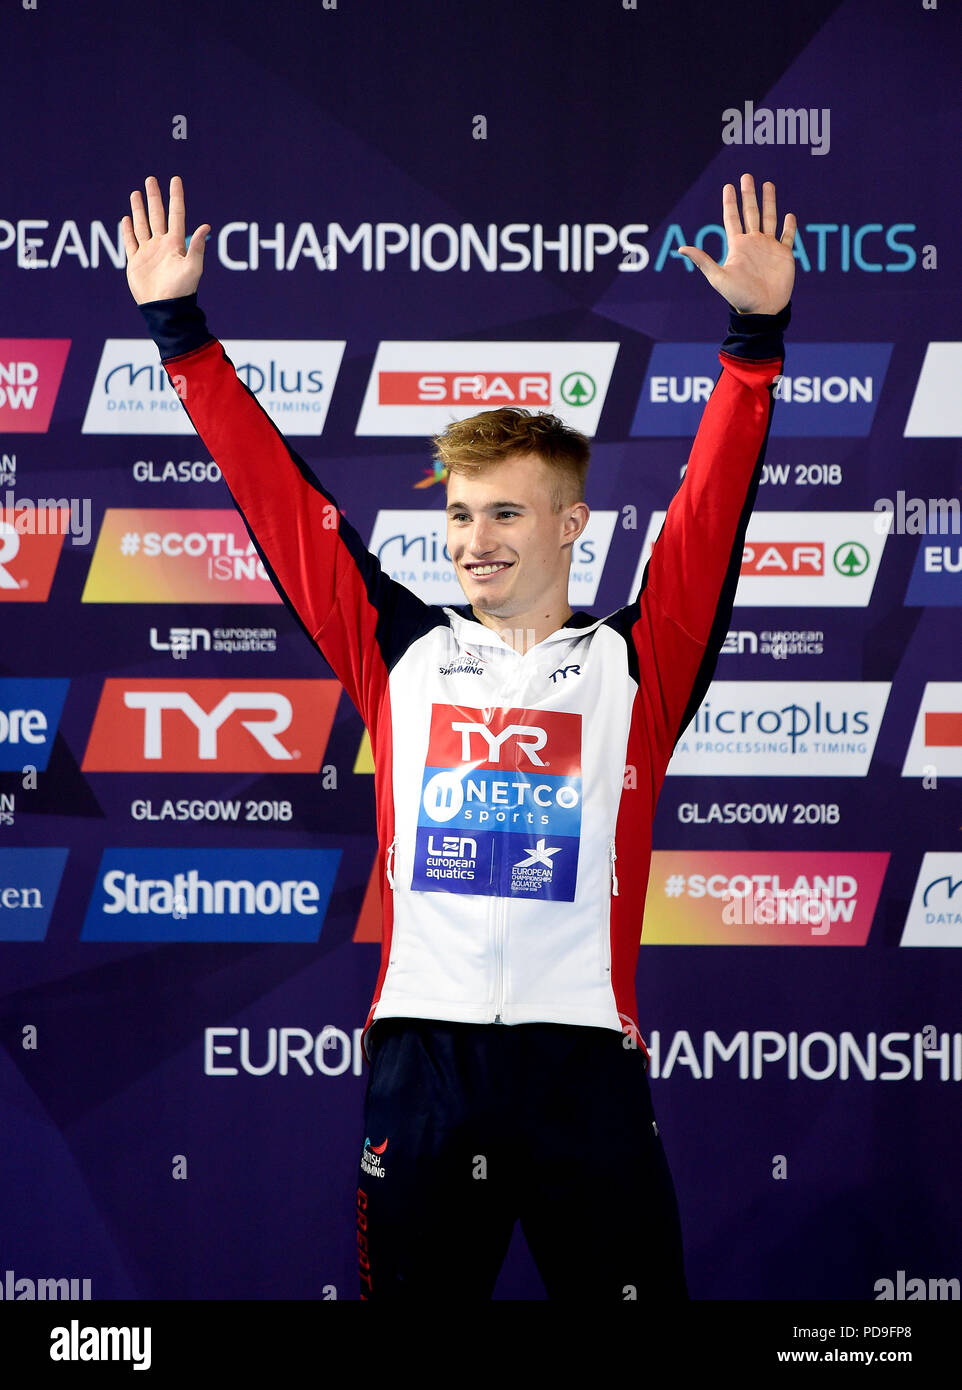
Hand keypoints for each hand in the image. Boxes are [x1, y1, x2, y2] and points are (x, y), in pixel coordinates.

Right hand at [121, 175, 210, 304]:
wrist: (165, 308)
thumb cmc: (181, 290)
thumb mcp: (193, 267)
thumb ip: (197, 247)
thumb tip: (206, 227)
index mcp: (176, 244)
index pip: (176, 214)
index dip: (175, 197)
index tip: (175, 180)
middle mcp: (162, 245)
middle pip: (157, 215)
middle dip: (154, 197)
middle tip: (150, 180)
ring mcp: (148, 252)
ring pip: (142, 225)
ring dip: (139, 209)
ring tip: (136, 193)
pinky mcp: (136, 262)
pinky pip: (131, 242)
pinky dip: (128, 230)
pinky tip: (127, 219)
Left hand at [678, 174, 795, 314]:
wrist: (762, 310)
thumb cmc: (739, 296)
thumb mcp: (718, 277)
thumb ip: (702, 261)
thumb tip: (680, 249)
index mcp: (737, 246)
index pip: (732, 218)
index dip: (730, 202)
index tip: (728, 185)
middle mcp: (753, 243)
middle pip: (751, 212)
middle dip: (749, 194)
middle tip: (747, 176)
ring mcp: (769, 248)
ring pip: (769, 219)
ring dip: (769, 202)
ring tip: (768, 184)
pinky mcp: (784, 255)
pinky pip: (786, 237)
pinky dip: (788, 226)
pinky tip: (788, 215)